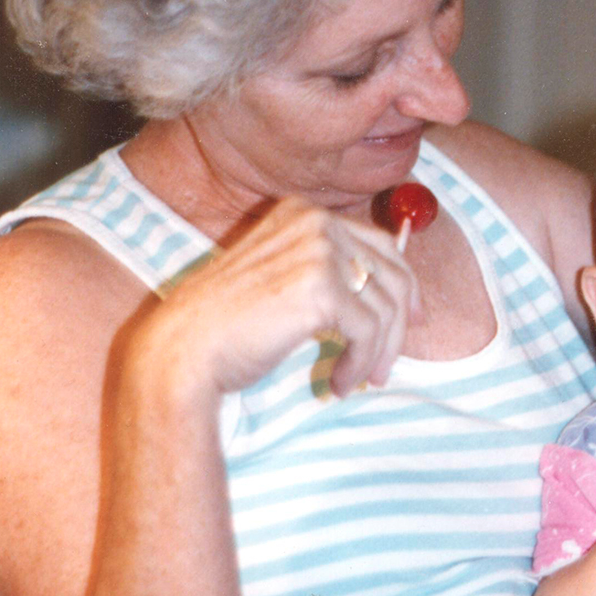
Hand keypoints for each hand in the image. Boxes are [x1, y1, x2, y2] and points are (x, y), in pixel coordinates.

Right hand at [140, 197, 419, 399]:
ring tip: (361, 380)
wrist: (183, 348)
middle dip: (398, 326)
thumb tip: (397, 296)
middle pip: (392, 273)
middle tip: (388, 366)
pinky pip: (368, 332)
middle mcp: (315, 222)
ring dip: (378, 353)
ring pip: (385, 307)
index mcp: (304, 213)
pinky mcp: (322, 287)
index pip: (380, 244)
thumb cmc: (228, 325)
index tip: (412, 320)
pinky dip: (361, 363)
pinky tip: (340, 383)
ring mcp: (320, 250)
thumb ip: (330, 273)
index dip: (404, 284)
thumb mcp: (283, 280)